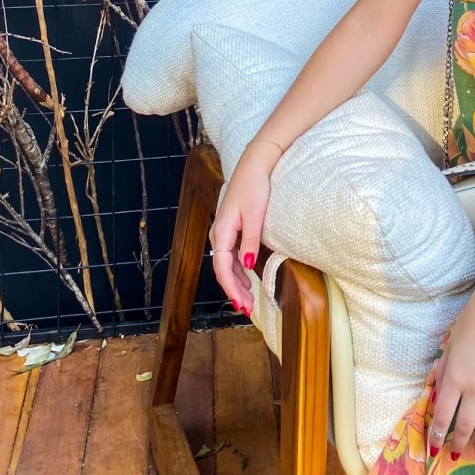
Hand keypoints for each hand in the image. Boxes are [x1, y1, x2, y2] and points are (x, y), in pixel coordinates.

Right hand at [208, 141, 279, 313]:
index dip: (231, 288)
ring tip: (248, 300)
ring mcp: (223, 231)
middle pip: (222, 269)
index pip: (222, 268)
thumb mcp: (256, 215)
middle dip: (234, 290)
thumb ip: (251, 241)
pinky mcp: (231, 228)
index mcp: (222, 231)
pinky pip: (230, 255)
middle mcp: (218, 234)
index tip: (242, 305)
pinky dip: (237, 270)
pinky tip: (246, 279)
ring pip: (226, 264)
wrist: (254, 165)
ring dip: (236, 282)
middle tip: (247, 309)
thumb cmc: (255, 187)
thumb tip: (246, 266)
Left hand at [426, 272, 474, 458]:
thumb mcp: (448, 347)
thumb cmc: (469, 323)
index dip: (437, 436)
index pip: (443, 416)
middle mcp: (474, 387)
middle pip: (465, 424)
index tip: (434, 448)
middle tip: (456, 452)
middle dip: (459, 442)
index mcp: (454, 378)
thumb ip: (442, 374)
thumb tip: (434, 399)